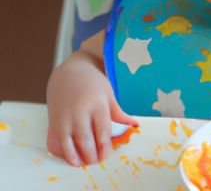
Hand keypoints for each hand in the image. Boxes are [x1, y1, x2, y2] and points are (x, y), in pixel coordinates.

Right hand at [46, 51, 137, 165]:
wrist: (69, 72)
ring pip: (68, 145)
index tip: (107, 154)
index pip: (102, 131)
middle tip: (98, 160)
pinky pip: (55, 144)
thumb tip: (135, 125)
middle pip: (85, 141)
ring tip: (85, 161)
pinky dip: (62, 153)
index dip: (105, 147)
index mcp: (97, 103)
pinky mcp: (52, 122)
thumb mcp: (108, 93)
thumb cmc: (92, 82)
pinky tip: (71, 154)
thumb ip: (119, 112)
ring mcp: (63, 118)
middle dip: (92, 155)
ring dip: (76, 157)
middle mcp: (79, 111)